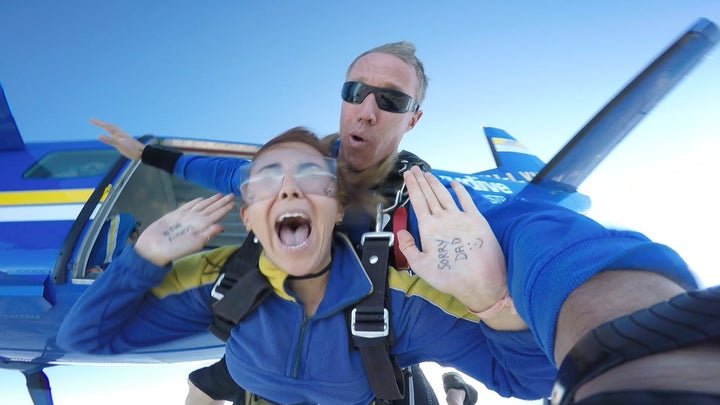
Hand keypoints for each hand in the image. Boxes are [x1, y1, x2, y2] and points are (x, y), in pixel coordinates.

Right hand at [91, 118, 145, 159]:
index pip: (106, 126)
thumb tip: (98, 136)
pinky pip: (113, 136)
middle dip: (100, 123)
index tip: (90, 120)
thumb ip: (109, 140)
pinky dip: (109, 134)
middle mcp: (119, 134)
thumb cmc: (132, 148)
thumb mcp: (119, 144)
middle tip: (92, 121)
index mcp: (117, 133)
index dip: (98, 123)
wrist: (142, 153)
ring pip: (111, 131)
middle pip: (108, 126)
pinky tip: (110, 136)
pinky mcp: (123, 143)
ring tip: (100, 125)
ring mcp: (121, 138)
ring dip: (105, 127)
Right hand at [134, 194, 235, 265]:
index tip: (234, 202)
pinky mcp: (174, 215)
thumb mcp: (194, 243)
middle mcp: (195, 221)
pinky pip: (188, 206)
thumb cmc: (174, 249)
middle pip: (211, 209)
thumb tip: (222, 226)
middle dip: (221, 202)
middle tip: (231, 195)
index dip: (225, 209)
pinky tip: (201, 199)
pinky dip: (195, 202)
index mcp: (202, 226)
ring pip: (202, 206)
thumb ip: (208, 234)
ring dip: (211, 201)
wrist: (153, 249)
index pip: (217, 215)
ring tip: (219, 195)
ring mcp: (185, 217)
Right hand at [397, 166, 507, 313]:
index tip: (407, 175)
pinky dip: (459, 190)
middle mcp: (443, 218)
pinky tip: (454, 183)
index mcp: (428, 228)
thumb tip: (401, 231)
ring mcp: (461, 217)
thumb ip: (408, 247)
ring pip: (444, 194)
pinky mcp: (477, 220)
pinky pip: (466, 200)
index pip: (418, 201)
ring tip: (428, 173)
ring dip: (435, 182)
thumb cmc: (449, 277)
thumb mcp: (421, 267)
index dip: (412, 186)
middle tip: (414, 169)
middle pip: (429, 194)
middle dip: (421, 180)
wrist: (480, 281)